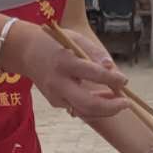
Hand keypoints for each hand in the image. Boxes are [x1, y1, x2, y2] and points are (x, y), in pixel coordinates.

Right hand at [12, 21, 126, 118]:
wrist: (25, 52)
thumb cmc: (55, 43)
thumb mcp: (75, 39)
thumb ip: (95, 53)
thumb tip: (112, 68)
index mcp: (65, 62)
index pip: (93, 74)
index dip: (112, 79)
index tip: (125, 80)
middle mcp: (58, 82)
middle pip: (88, 103)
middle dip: (111, 107)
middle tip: (127, 103)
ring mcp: (55, 95)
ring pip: (84, 112)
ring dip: (104, 110)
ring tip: (118, 101)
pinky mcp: (55, 102)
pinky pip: (78, 109)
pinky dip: (93, 107)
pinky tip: (103, 98)